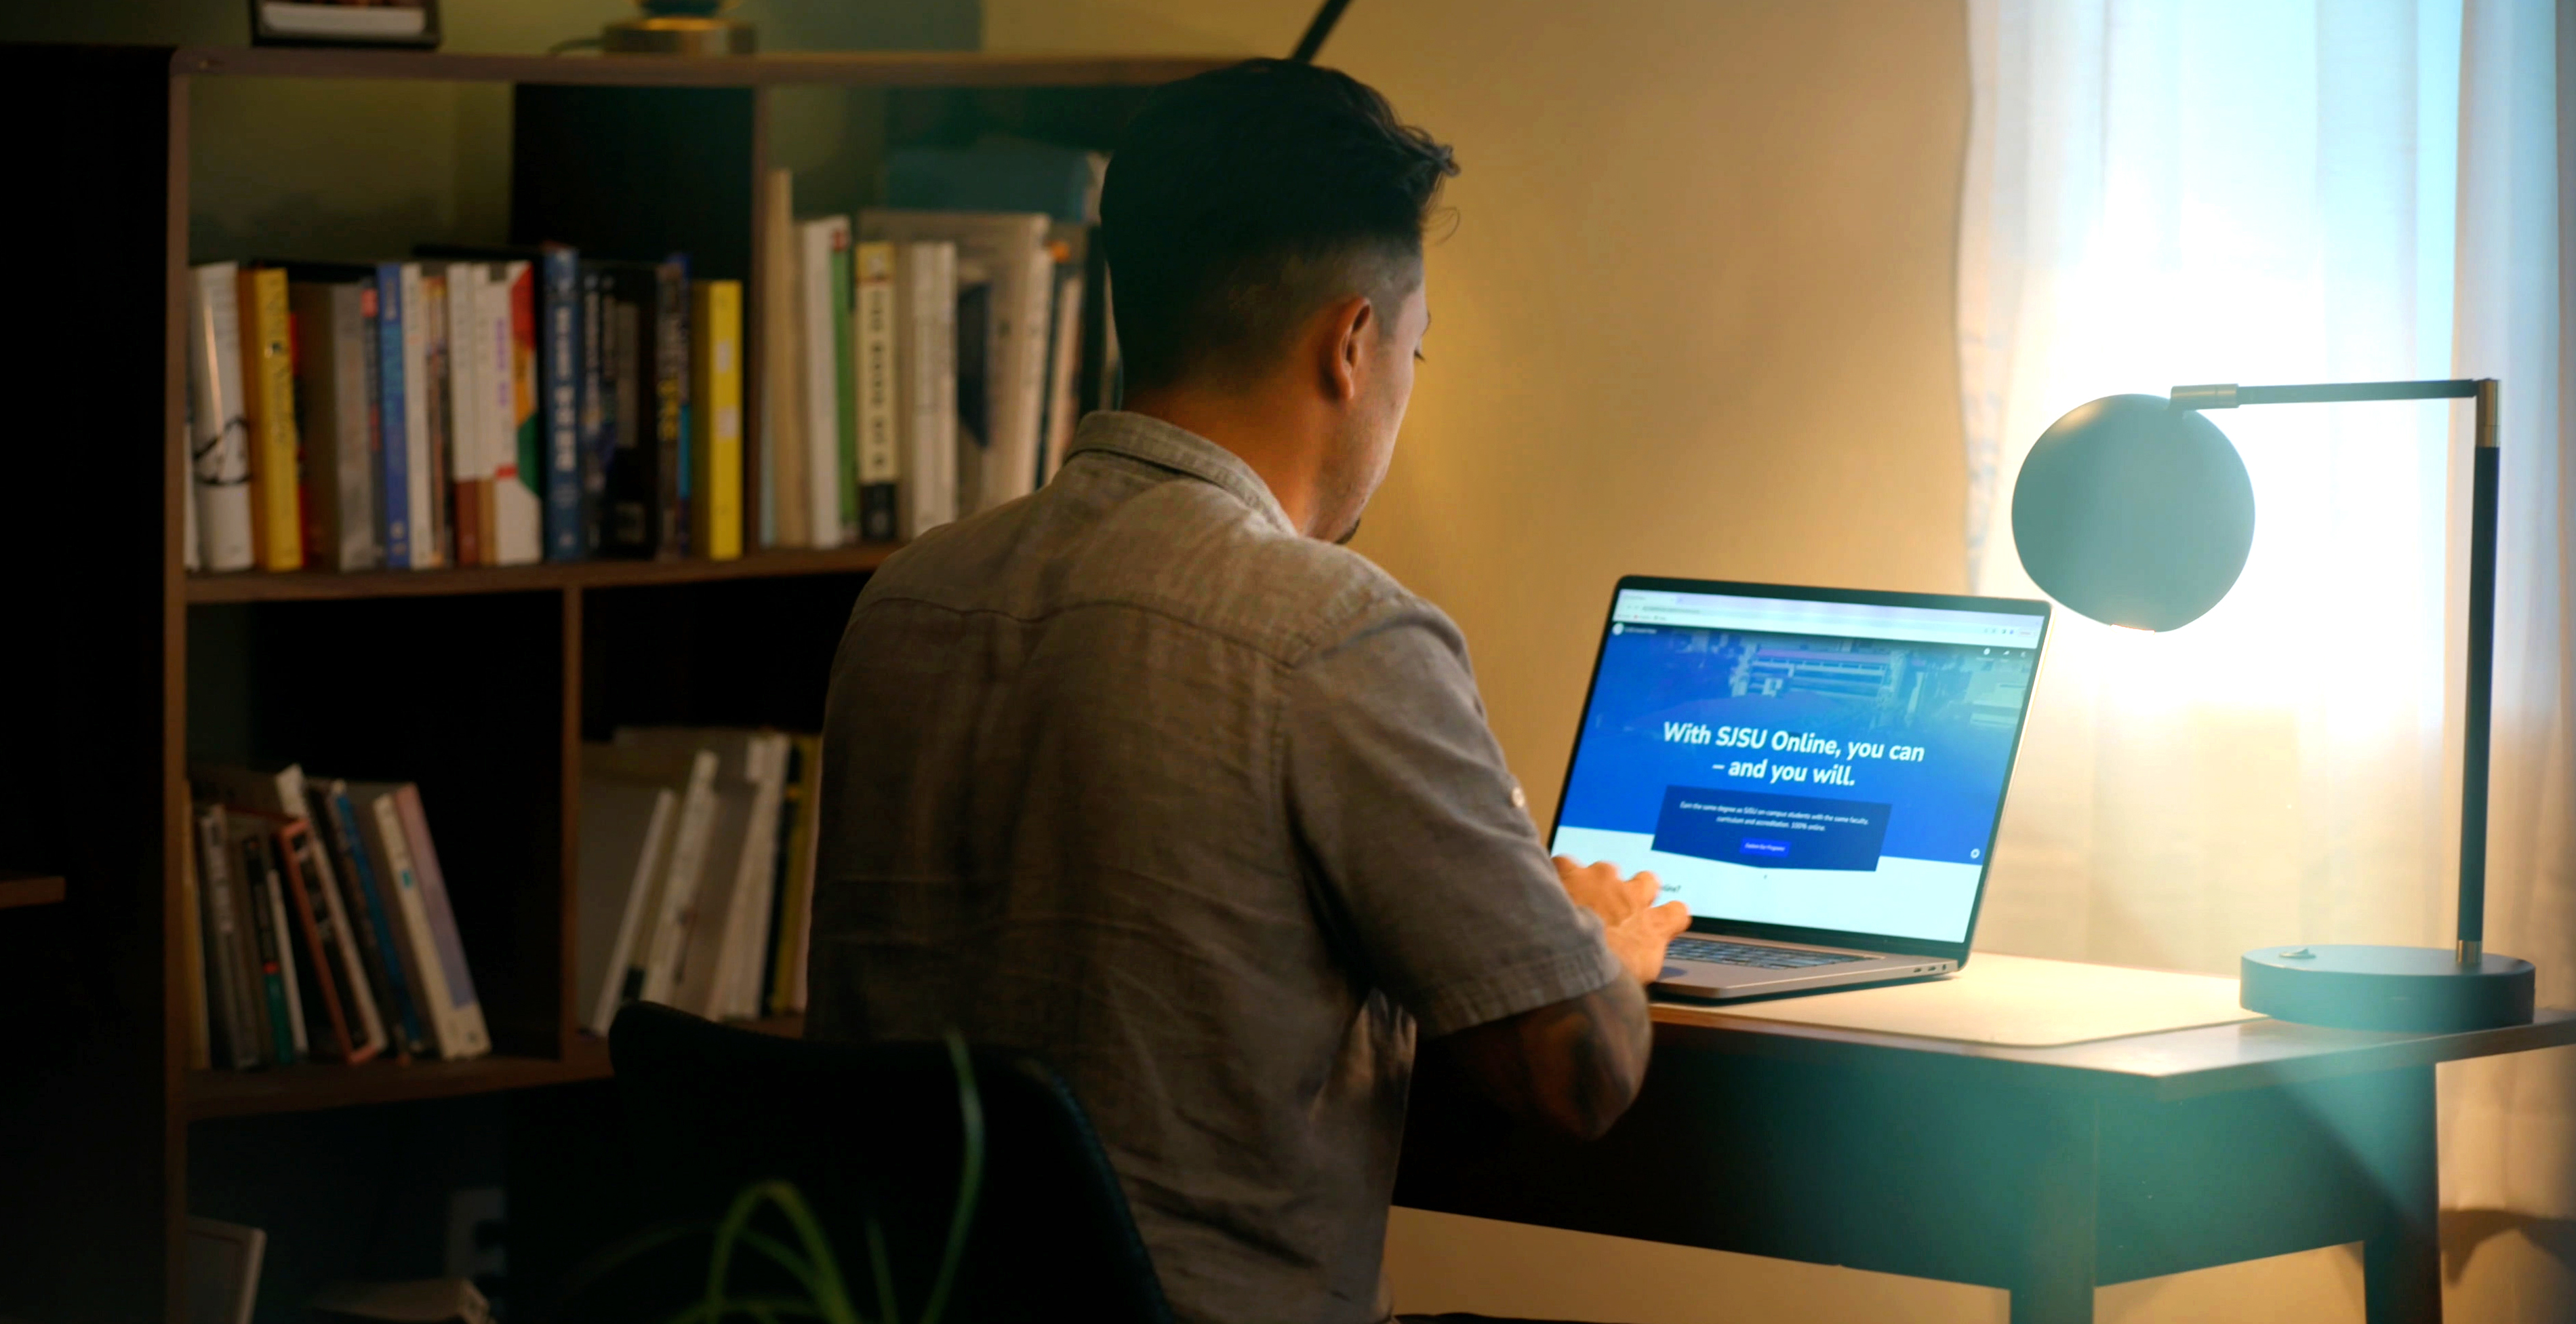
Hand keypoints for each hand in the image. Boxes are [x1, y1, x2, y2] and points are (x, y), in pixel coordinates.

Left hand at [1553, 856, 1689, 986]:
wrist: (1568, 961)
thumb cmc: (1603, 979)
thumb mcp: (1634, 981)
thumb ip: (1640, 963)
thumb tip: (1631, 969)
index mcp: (1652, 926)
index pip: (1677, 913)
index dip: (1668, 916)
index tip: (1662, 920)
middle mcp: (1632, 897)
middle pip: (1647, 881)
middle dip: (1635, 890)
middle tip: (1618, 906)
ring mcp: (1603, 881)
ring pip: (1608, 869)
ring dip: (1597, 882)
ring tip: (1580, 897)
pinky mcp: (1573, 873)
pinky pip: (1567, 864)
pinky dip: (1561, 875)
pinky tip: (1552, 889)